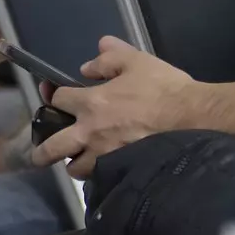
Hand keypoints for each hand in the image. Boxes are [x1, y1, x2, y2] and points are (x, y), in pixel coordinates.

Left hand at [27, 36, 197, 178]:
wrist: (194, 117)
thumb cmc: (165, 88)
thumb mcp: (137, 61)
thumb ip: (109, 57)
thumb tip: (86, 65)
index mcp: (91, 103)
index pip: (58, 99)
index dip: (55, 96)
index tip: (56, 96)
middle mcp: (90, 132)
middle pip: (52, 147)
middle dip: (41, 151)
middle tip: (40, 154)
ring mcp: (104, 155)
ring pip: (75, 168)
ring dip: (74, 163)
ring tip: (79, 160)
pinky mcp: (120, 169)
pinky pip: (100, 177)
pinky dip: (97, 174)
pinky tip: (103, 170)